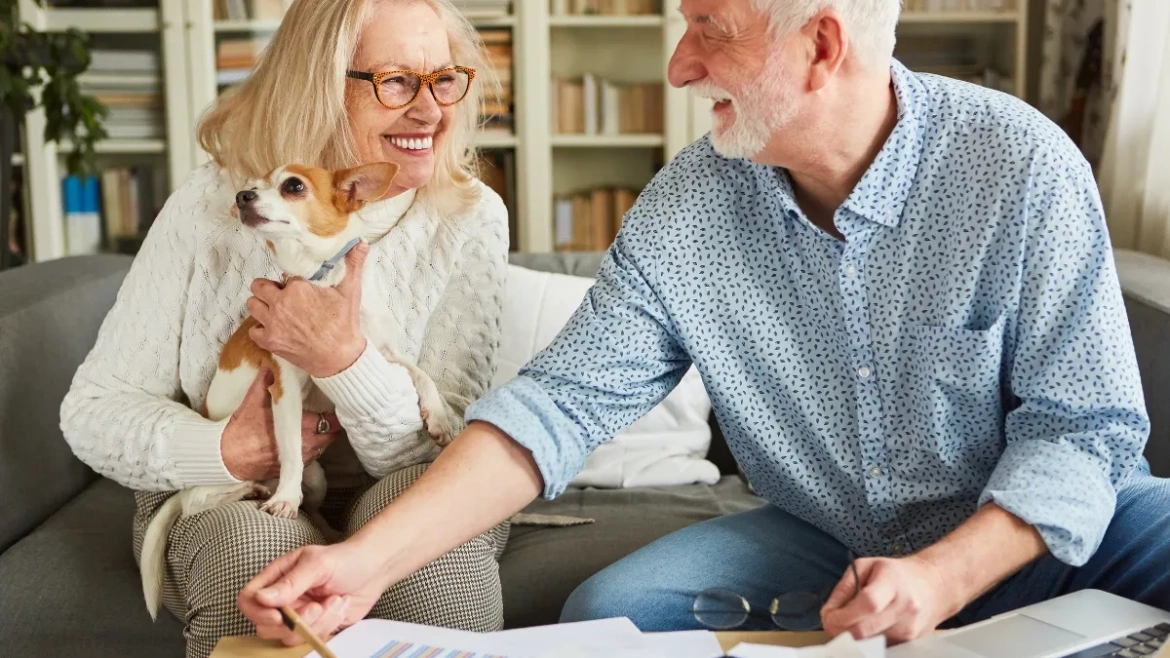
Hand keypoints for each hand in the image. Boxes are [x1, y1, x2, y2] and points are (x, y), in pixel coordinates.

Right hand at [221, 368, 344, 481]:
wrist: (227, 458)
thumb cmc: (242, 429)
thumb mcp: (253, 400)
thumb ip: (265, 380)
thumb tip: (270, 362)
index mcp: (303, 427)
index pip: (332, 420)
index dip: (334, 412)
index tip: (334, 403)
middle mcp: (307, 445)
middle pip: (331, 435)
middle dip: (332, 425)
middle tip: (328, 414)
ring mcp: (301, 459)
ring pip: (322, 447)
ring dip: (322, 437)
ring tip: (319, 425)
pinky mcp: (293, 468)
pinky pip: (311, 457)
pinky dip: (312, 448)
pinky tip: (305, 440)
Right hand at [238, 541, 388, 645]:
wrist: (374, 569)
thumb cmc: (345, 559)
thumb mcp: (318, 564)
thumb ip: (290, 582)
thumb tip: (261, 598)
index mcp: (278, 577)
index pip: (249, 599)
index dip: (258, 612)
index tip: (279, 615)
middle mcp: (285, 598)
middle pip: (267, 625)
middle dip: (296, 621)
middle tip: (318, 606)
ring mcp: (299, 614)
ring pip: (291, 636)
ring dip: (318, 621)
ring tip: (336, 600)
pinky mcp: (316, 626)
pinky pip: (312, 638)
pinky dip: (329, 625)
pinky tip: (341, 605)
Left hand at [247, 242, 369, 378]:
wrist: (340, 357)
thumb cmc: (344, 324)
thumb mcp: (350, 292)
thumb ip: (352, 265)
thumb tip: (361, 243)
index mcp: (297, 288)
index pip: (283, 276)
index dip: (290, 281)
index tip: (299, 288)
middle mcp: (281, 303)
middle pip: (258, 286)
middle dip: (267, 289)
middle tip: (280, 296)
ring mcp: (273, 323)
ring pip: (251, 305)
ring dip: (261, 306)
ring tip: (275, 310)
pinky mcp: (270, 341)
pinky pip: (253, 330)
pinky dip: (261, 329)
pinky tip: (274, 329)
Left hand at [820, 554, 957, 643]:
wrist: (933, 585)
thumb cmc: (896, 573)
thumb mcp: (865, 566)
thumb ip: (843, 589)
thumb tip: (827, 614)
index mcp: (892, 583)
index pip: (867, 604)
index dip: (843, 614)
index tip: (828, 616)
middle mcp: (904, 608)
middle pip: (865, 630)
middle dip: (841, 629)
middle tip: (831, 622)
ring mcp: (909, 629)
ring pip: (869, 642)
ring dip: (853, 635)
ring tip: (852, 620)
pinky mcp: (911, 642)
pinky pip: (880, 646)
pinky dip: (868, 639)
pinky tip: (868, 626)